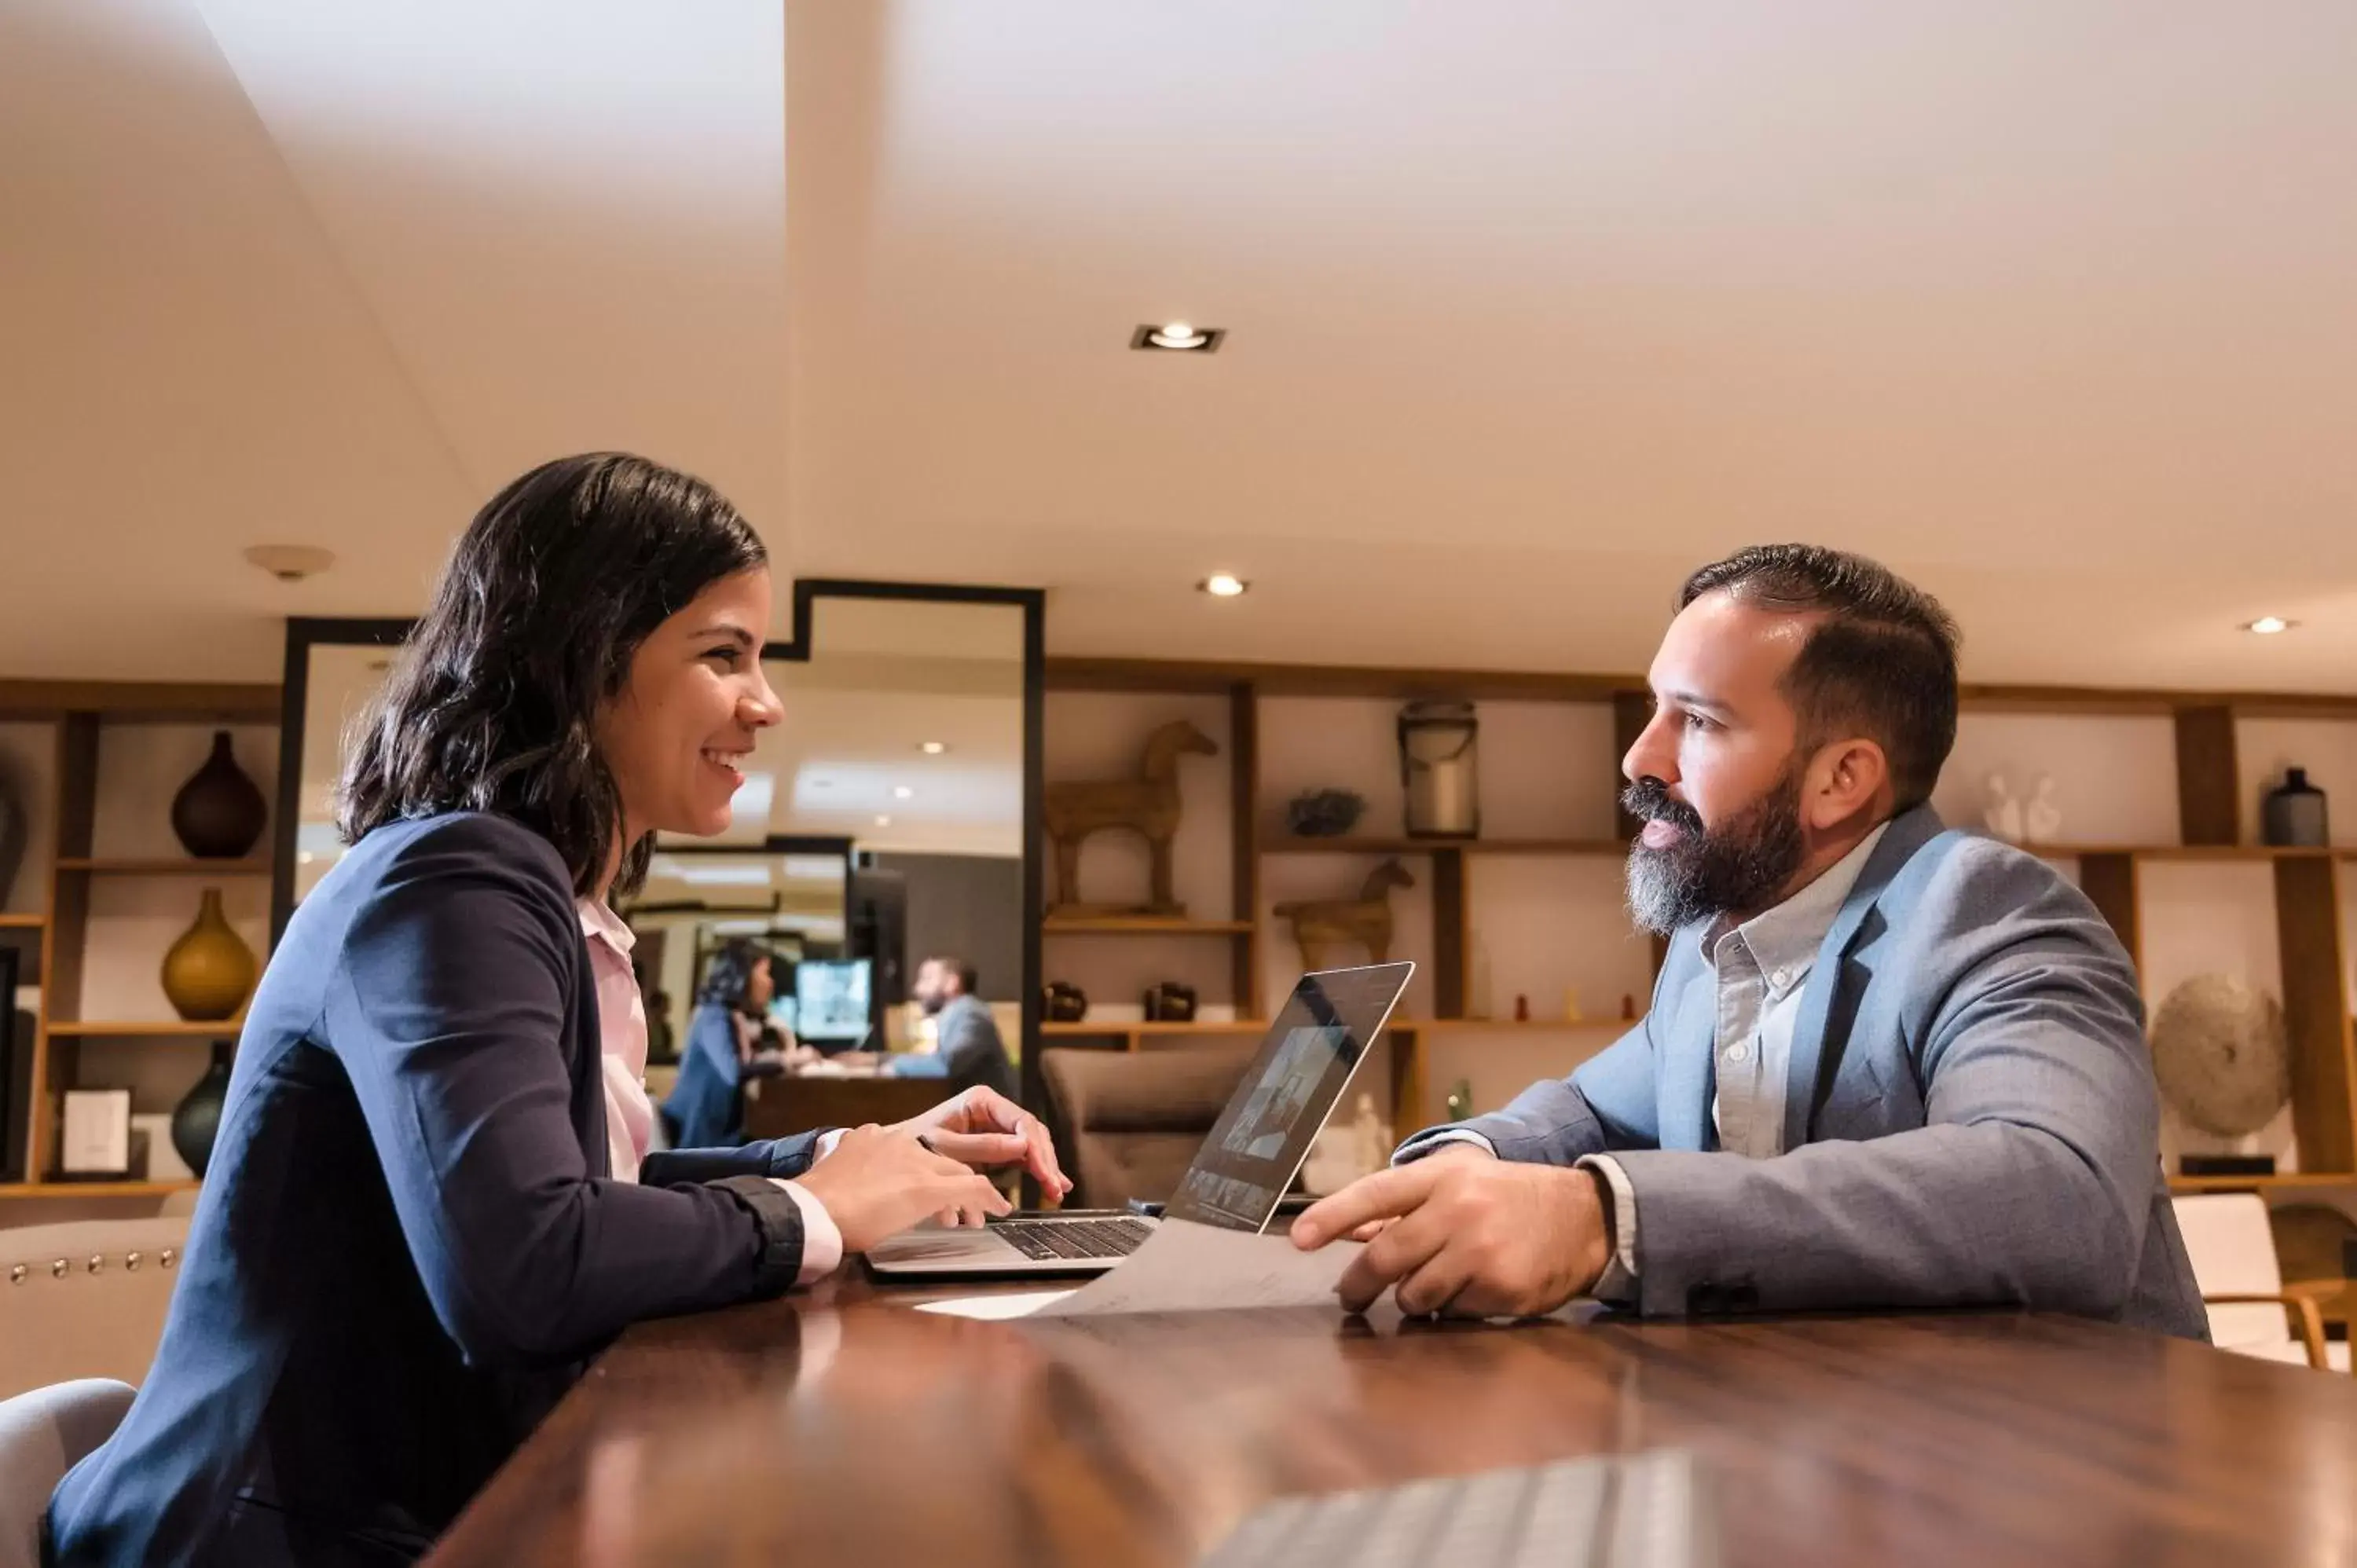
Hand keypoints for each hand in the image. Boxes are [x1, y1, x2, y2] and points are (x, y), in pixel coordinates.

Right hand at [796, 1124, 1010, 1251]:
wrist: (813, 1211)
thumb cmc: (817, 1207)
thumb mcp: (838, 1181)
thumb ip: (853, 1179)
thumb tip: (855, 1198)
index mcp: (872, 1138)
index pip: (913, 1153)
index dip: (925, 1173)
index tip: (924, 1190)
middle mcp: (898, 1142)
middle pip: (942, 1159)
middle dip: (955, 1183)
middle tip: (963, 1207)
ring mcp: (916, 1162)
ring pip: (958, 1172)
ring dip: (970, 1195)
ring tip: (975, 1216)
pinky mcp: (929, 1185)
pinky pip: (971, 1188)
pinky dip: (989, 1200)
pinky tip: (998, 1210)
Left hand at [891, 1086, 1072, 1200]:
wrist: (893, 1158)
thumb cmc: (912, 1147)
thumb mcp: (946, 1148)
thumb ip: (984, 1146)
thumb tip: (1023, 1146)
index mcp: (981, 1101)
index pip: (1020, 1122)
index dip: (1037, 1148)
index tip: (1045, 1174)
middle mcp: (992, 1109)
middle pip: (1030, 1133)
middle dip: (1045, 1161)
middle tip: (1055, 1188)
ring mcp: (994, 1126)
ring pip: (1030, 1145)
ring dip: (1044, 1168)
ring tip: (1056, 1192)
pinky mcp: (993, 1144)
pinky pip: (1021, 1155)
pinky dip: (1034, 1170)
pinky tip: (1049, 1185)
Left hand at [1290, 1149, 1610, 1317]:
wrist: (1585, 1217)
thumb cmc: (1509, 1198)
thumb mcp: (1460, 1183)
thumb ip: (1405, 1206)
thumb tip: (1349, 1232)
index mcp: (1442, 1177)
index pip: (1376, 1194)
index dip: (1333, 1216)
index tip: (1297, 1238)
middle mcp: (1459, 1209)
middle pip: (1385, 1257)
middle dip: (1358, 1285)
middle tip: (1349, 1298)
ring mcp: (1481, 1250)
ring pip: (1413, 1294)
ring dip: (1413, 1298)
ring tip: (1436, 1283)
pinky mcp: (1501, 1288)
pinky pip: (1452, 1313)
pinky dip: (1453, 1309)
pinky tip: (1476, 1289)